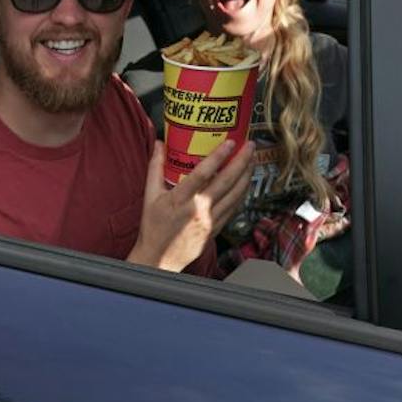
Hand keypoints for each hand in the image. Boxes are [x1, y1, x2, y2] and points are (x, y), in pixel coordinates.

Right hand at [128, 140, 253, 270]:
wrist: (160, 259)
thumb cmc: (153, 227)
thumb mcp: (150, 196)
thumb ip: (155, 167)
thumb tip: (159, 143)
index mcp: (180, 199)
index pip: (202, 173)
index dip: (218, 156)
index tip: (230, 142)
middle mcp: (198, 209)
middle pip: (226, 182)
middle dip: (241, 161)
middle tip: (250, 145)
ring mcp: (209, 221)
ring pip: (235, 195)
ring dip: (246, 176)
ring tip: (252, 160)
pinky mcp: (216, 229)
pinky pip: (234, 208)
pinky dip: (242, 194)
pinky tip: (246, 183)